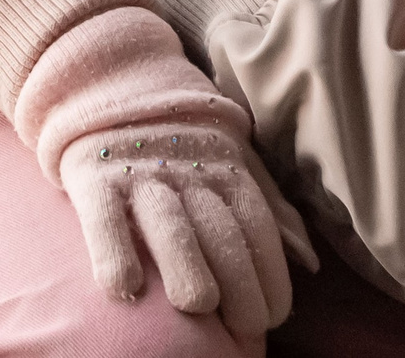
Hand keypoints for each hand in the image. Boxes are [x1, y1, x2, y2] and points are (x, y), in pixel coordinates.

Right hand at [19, 7, 309, 340]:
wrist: (112, 78)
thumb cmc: (182, 140)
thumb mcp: (234, 161)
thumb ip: (270, 210)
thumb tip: (310, 262)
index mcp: (226, 168)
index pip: (255, 224)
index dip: (269, 271)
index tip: (274, 316)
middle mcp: (187, 170)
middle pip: (219, 228)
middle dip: (238, 280)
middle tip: (246, 327)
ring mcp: (139, 172)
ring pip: (168, 221)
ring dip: (186, 263)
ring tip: (199, 304)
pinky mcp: (94, 176)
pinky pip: (102, 217)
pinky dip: (113, 250)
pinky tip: (125, 287)